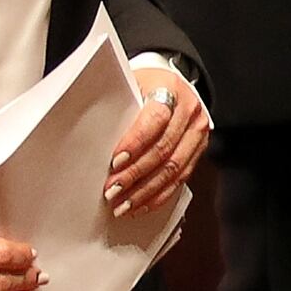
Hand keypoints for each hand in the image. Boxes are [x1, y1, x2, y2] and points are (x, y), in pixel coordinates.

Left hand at [102, 64, 210, 219]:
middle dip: (136, 173)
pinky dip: (160, 195)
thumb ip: (119, 108)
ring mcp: (197, 132)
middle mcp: (190, 111)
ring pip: (174, 169)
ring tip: (124, 204)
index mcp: (171, 89)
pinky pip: (181, 178)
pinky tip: (142, 204)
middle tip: (113, 189)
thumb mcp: (131, 86)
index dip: (135, 142)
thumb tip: (91, 138)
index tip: (115, 161)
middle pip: (164, 148)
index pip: (156, 118)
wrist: (171, 86)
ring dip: (146, 190)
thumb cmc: (146, 85)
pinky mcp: (198, 150)